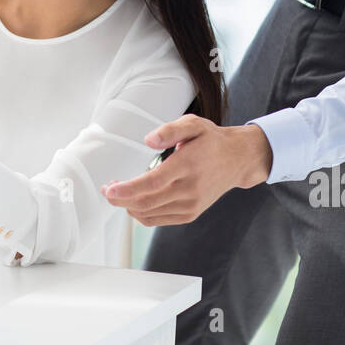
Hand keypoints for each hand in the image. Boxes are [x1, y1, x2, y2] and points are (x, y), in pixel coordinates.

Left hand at [100, 117, 271, 225]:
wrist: (237, 160)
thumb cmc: (211, 140)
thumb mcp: (193, 124)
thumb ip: (170, 130)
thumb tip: (148, 141)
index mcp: (188, 165)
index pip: (153, 182)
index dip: (128, 189)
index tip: (110, 189)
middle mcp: (190, 189)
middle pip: (147, 202)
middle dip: (120, 199)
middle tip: (106, 189)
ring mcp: (191, 205)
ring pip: (150, 214)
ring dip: (128, 207)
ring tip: (117, 193)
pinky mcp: (191, 213)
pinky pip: (159, 220)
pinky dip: (141, 214)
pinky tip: (134, 202)